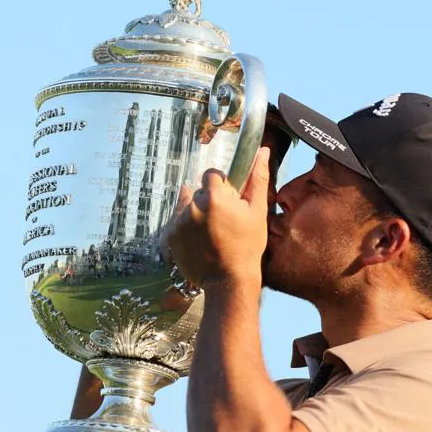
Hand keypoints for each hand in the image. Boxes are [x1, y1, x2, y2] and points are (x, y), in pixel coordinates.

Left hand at [165, 147, 270, 289]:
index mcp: (213, 197)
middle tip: (224, 222)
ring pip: (187, 205)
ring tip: (211, 233)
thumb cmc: (247, 246)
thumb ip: (256, 178)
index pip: (211, 174)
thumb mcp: (257, 211)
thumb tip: (261, 150)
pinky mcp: (170, 236)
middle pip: (199, 191)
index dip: (222, 186)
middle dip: (210, 201)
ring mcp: (178, 222)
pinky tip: (201, 241)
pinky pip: (178, 222)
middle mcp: (192, 206)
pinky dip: (187, 227)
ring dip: (197, 213)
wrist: (228, 281)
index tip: (229, 201)